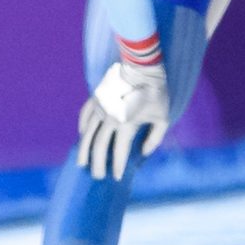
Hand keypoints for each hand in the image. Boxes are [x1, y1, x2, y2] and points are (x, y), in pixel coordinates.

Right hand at [77, 60, 169, 179]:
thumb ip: (154, 139)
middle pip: (99, 146)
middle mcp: (110, 118)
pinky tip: (82, 135)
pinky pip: (85, 115)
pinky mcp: (96, 98)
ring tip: (81, 163)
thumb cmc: (155, 93)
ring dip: (84, 150)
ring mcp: (100, 108)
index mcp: (126, 124)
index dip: (117, 166)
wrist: (142, 66)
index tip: (116, 178)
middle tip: (97, 176)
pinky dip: (82, 127)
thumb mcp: (162, 118)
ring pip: (87, 133)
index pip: (119, 151)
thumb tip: (143, 153)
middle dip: (97, 164)